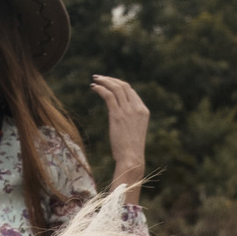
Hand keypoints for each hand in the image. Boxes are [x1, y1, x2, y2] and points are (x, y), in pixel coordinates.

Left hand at [91, 74, 148, 194]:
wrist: (131, 158)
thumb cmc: (130, 149)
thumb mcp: (133, 131)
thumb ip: (129, 120)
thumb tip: (119, 118)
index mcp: (143, 111)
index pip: (131, 91)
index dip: (118, 84)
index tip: (108, 83)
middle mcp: (137, 108)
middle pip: (124, 86)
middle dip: (110, 79)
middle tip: (99, 78)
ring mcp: (128, 111)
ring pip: (116, 88)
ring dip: (104, 81)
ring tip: (94, 80)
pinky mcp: (117, 114)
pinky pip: (108, 96)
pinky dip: (100, 89)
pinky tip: (93, 88)